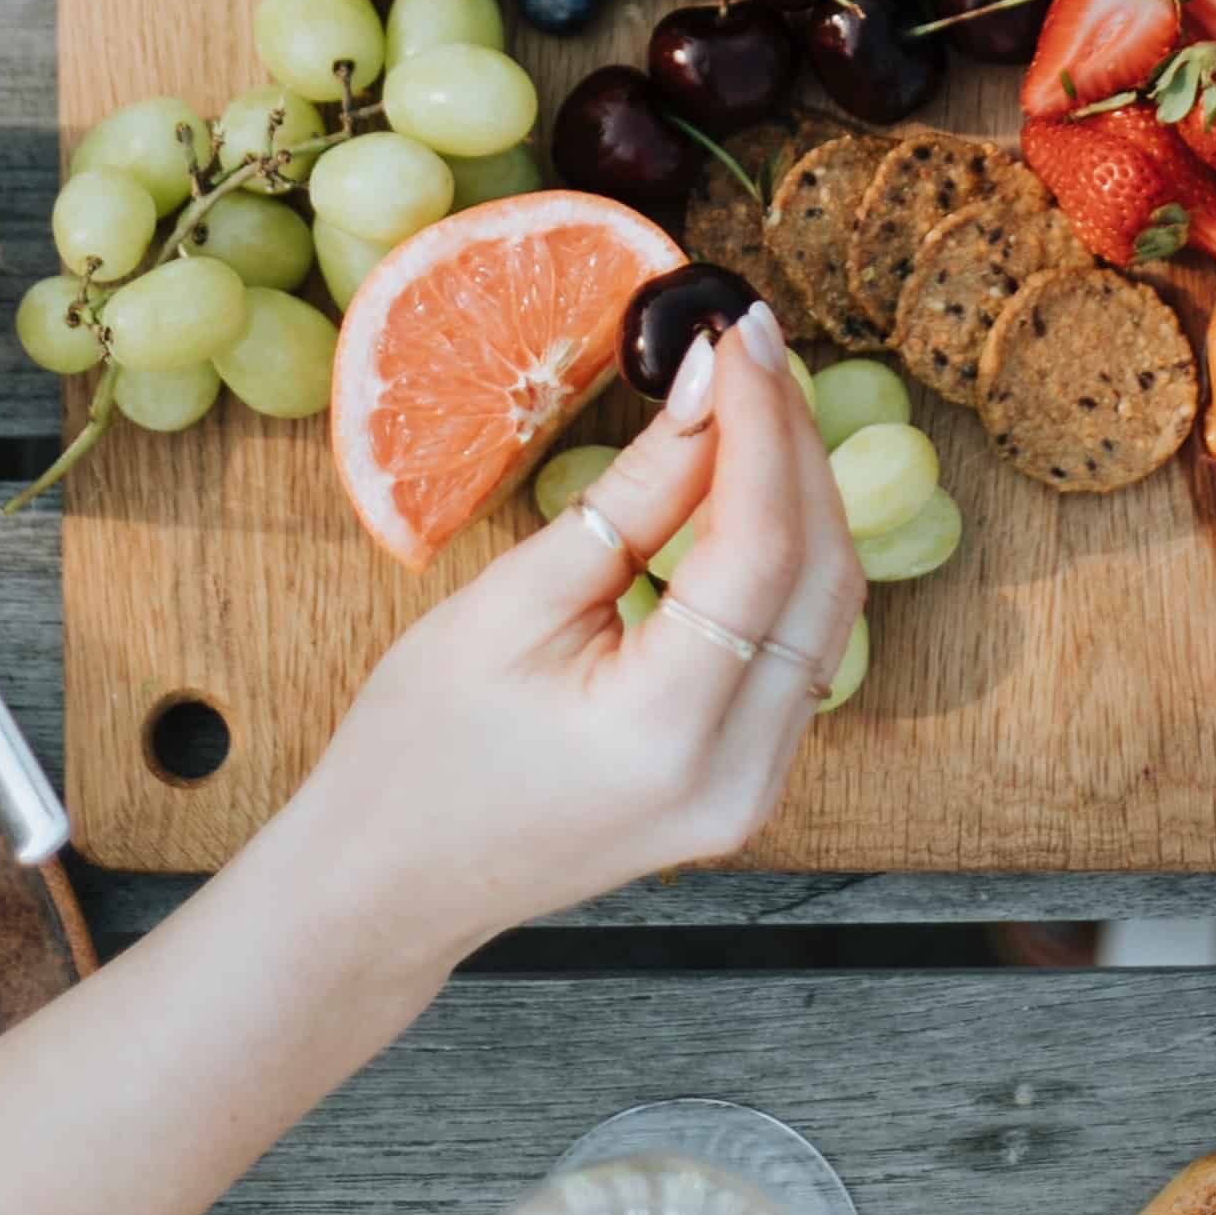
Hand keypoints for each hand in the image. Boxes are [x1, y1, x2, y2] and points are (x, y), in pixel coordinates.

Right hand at [293, 300, 861, 954]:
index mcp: (666, 732)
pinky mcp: (748, 782)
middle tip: (753, 348)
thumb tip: (711, 383)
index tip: (744, 330)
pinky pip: (801, 648)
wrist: (387, 884)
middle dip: (796, 446)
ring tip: (753, 399)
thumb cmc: (419, 747)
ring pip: (828, 611)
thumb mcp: (513, 599)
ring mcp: (753, 791)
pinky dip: (788, 559)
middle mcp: (737, 775)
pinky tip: (748, 489)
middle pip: (822, 576)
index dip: (764, 422)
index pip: (762, 546)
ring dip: (803, 496)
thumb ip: (632, 494)